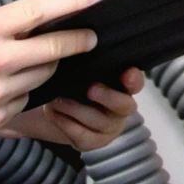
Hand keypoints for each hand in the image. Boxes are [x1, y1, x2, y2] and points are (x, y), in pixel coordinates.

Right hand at [0, 0, 99, 144]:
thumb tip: (25, 20)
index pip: (37, 11)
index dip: (70, 1)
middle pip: (52, 49)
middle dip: (76, 42)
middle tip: (88, 38)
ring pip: (42, 77)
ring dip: (43, 68)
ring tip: (27, 64)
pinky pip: (24, 101)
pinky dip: (21, 93)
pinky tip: (2, 90)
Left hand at [4, 68, 144, 150]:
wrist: (48, 106)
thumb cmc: (68, 82)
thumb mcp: (77, 68)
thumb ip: (87, 60)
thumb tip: (81, 40)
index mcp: (122, 87)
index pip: (136, 83)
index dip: (134, 79)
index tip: (127, 72)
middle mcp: (120, 108)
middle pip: (124, 106)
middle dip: (107, 97)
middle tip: (90, 88)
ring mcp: (108, 128)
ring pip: (99, 122)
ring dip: (77, 109)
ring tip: (58, 99)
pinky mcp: (92, 143)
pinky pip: (83, 136)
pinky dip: (66, 124)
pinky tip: (52, 112)